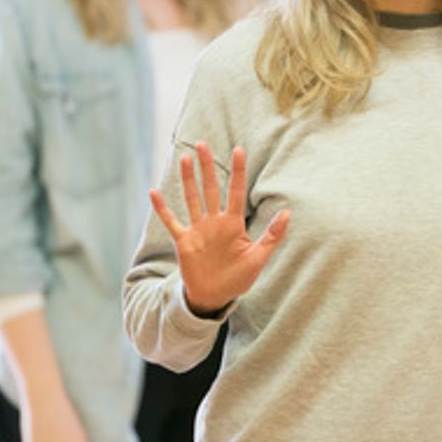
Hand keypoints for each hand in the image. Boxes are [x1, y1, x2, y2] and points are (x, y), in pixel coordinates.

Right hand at [149, 142, 289, 314]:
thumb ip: (272, 235)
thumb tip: (288, 212)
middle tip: (203, 144)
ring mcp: (198, 230)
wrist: (215, 297)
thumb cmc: (238, 278)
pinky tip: (154, 192)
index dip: (237, 171)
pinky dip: (162, 208)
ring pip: (192, 199)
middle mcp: (215, 222)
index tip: (239, 150)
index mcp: (233, 224)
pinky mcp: (183, 241)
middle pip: (211, 188)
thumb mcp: (259, 258)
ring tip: (185, 158)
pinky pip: (171, 221)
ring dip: (188, 180)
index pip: (236, 191)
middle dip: (207, 166)